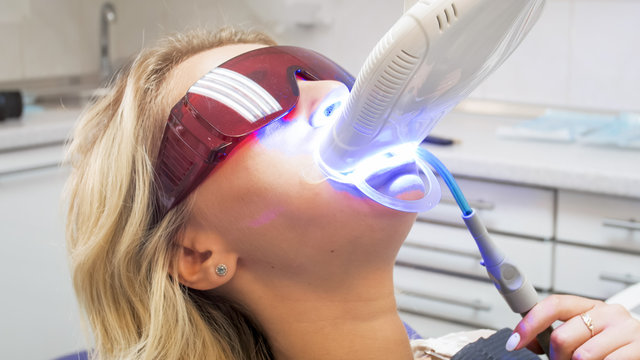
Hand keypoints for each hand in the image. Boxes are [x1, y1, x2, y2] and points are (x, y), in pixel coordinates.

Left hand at [507, 294, 639, 359]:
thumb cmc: (615, 348)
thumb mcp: (587, 335)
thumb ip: (559, 334)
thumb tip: (527, 341)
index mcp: (592, 306)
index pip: (554, 305)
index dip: (530, 323)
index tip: (514, 341)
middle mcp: (609, 313)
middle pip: (562, 337)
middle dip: (557, 357)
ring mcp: (627, 330)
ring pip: (582, 356)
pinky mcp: (639, 348)